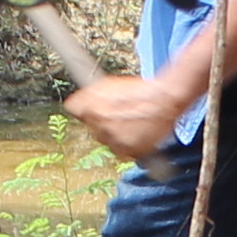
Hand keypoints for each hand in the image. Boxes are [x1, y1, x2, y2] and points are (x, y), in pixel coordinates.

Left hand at [60, 65, 200, 166]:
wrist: (164, 101)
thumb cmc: (140, 90)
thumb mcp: (109, 84)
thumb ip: (88, 94)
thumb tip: (73, 104)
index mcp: (90, 107)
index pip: (74, 109)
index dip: (85, 108)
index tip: (92, 108)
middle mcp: (98, 126)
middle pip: (92, 128)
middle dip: (102, 123)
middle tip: (120, 115)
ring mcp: (113, 140)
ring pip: (107, 142)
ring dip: (116, 136)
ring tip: (132, 124)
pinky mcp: (127, 151)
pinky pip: (123, 152)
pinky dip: (129, 146)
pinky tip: (138, 133)